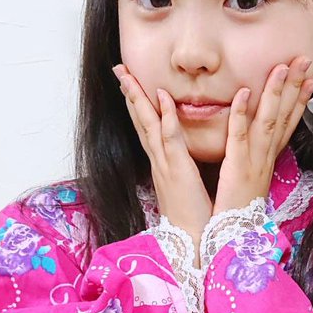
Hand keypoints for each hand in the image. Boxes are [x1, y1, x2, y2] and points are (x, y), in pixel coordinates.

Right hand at [112, 64, 212, 263]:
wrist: (192, 242)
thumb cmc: (193, 217)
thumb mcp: (185, 188)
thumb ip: (181, 170)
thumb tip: (182, 160)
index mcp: (161, 166)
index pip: (147, 130)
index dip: (138, 106)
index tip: (130, 85)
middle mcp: (158, 162)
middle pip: (140, 122)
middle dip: (130, 95)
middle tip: (119, 70)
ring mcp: (165, 165)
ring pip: (148, 125)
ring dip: (138, 99)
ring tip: (128, 76)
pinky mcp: (177, 171)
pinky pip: (170, 139)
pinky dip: (165, 117)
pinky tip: (162, 97)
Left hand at [212, 56, 312, 216]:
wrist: (232, 239)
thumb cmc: (236, 210)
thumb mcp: (250, 180)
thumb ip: (253, 159)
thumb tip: (257, 144)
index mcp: (269, 160)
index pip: (288, 124)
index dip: (300, 99)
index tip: (311, 77)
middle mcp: (266, 158)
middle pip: (284, 117)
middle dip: (294, 86)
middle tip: (304, 59)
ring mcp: (253, 162)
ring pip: (267, 122)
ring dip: (274, 93)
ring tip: (280, 68)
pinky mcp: (235, 168)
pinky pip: (239, 138)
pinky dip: (241, 115)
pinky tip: (244, 93)